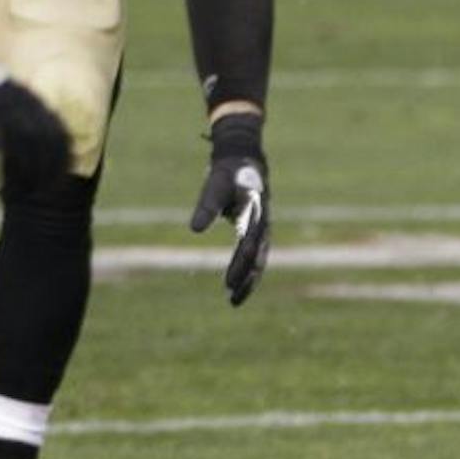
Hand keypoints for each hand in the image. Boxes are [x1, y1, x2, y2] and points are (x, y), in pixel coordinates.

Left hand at [191, 112, 268, 305]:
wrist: (244, 158)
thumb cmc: (228, 172)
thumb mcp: (215, 185)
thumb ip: (206, 206)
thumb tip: (195, 229)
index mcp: (256, 213)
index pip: (249, 246)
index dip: (240, 266)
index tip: (229, 284)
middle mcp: (263, 223)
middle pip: (258, 258)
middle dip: (247, 280)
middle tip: (233, 300)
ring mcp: (262, 227)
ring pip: (259, 259)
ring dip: (249, 279)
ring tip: (235, 299)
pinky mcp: (256, 229)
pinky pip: (254, 254)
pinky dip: (247, 269)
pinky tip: (236, 282)